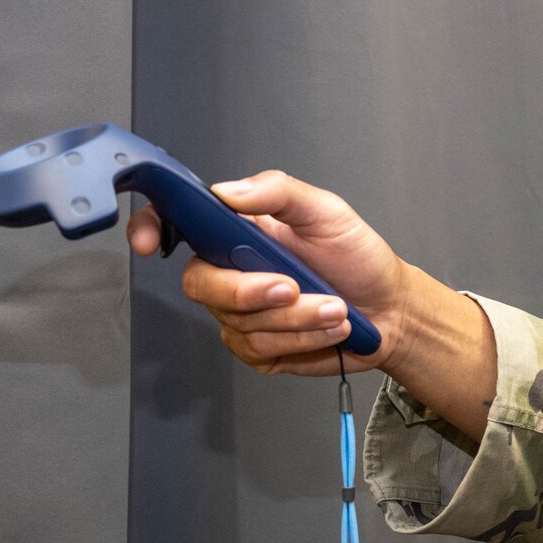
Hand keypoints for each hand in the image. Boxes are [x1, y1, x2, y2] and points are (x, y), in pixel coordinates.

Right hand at [126, 170, 413, 375]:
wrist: (391, 308)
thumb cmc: (357, 257)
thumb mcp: (326, 211)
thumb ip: (279, 192)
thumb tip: (226, 190)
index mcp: (236, 231)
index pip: (175, 223)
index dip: (150, 229)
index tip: (150, 242)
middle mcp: (230, 271)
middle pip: (200, 284)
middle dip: (249, 290)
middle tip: (294, 287)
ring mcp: (240, 314)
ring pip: (239, 323)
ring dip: (296, 319)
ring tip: (336, 308)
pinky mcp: (259, 350)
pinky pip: (260, 351)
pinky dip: (302, 341)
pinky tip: (330, 329)